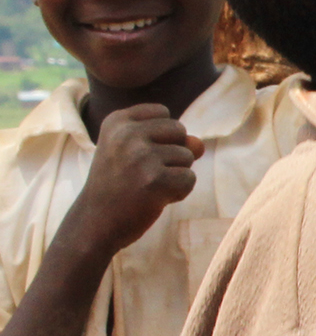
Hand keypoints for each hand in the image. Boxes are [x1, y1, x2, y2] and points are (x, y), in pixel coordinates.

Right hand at [68, 104, 203, 256]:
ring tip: (147, 187)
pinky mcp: (155, 180)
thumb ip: (170, 140)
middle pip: (179, 131)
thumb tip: (199, 144)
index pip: (162, 112)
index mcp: (117, 121)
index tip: (137, 154)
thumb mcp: (136, 152)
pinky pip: (190, 179)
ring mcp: (141, 156)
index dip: (161, 136)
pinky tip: (154, 199)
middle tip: (144, 173)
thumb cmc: (119, 185)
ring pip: (187, 156)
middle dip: (172, 154)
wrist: (95, 222)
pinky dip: (179, 192)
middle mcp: (127, 134)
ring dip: (174, 175)